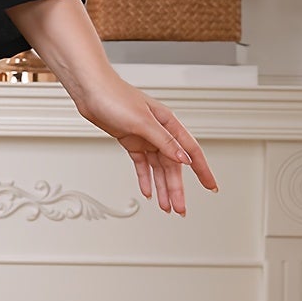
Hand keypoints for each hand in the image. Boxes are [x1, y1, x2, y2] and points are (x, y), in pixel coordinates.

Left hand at [76, 72, 218, 214]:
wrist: (90, 91)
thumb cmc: (114, 96)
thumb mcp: (142, 121)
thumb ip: (164, 141)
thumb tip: (183, 158)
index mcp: (168, 124)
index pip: (191, 151)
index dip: (202, 171)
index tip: (211, 186)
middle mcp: (159, 132)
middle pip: (173, 166)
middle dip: (177, 189)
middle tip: (180, 209)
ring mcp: (145, 137)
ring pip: (158, 168)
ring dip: (162, 188)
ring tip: (166, 207)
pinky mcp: (130, 141)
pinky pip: (142, 164)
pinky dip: (145, 179)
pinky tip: (148, 192)